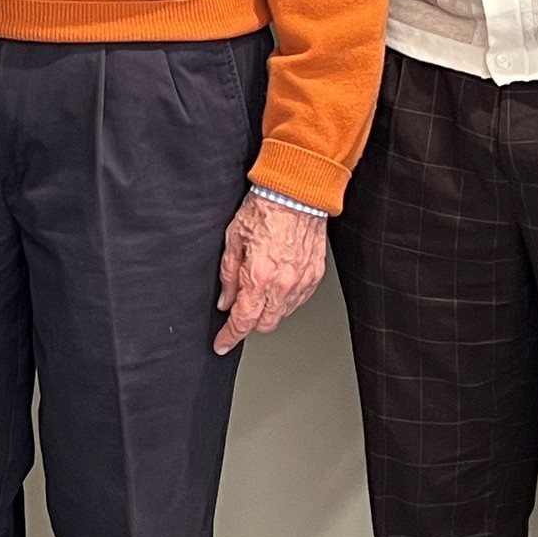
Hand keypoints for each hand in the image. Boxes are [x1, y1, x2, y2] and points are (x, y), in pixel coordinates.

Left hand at [215, 192, 328, 352]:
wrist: (297, 193)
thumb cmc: (264, 208)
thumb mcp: (233, 240)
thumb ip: (229, 276)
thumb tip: (226, 300)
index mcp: (259, 276)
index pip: (243, 321)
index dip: (230, 336)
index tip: (222, 344)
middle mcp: (283, 284)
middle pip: (265, 324)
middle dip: (249, 324)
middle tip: (239, 313)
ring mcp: (302, 281)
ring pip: (283, 314)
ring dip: (268, 312)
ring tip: (259, 292)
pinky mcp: (315, 275)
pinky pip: (299, 300)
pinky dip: (286, 300)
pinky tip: (277, 287)